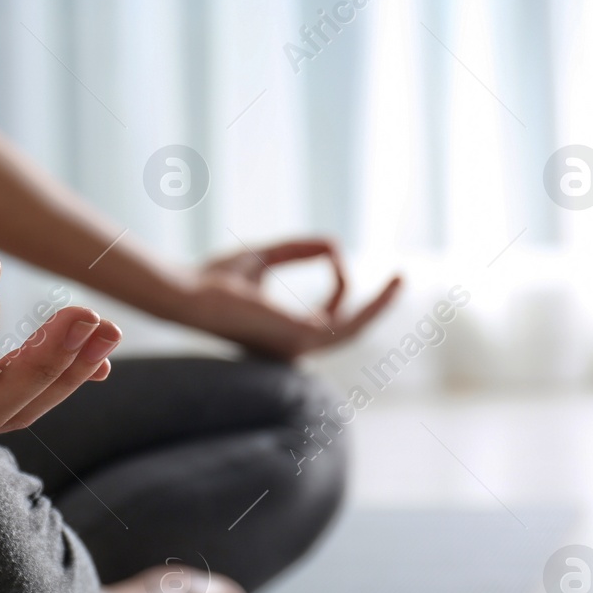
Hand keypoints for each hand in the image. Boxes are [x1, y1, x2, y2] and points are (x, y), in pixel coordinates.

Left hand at [177, 238, 401, 358]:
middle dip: (374, 308)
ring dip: (380, 305)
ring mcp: (298, 346)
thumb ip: (296, 250)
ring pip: (353, 329)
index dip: (338, 285)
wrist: (190, 292)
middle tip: (400, 279)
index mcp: (280, 333)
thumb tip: (333, 245)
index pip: (324, 318)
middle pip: (346, 329)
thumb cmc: (213, 279)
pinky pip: (350, 322)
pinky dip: (370, 302)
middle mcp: (292, 347)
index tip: (331, 249)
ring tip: (401, 278)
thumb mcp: (264, 257)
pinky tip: (378, 278)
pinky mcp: (303, 337)